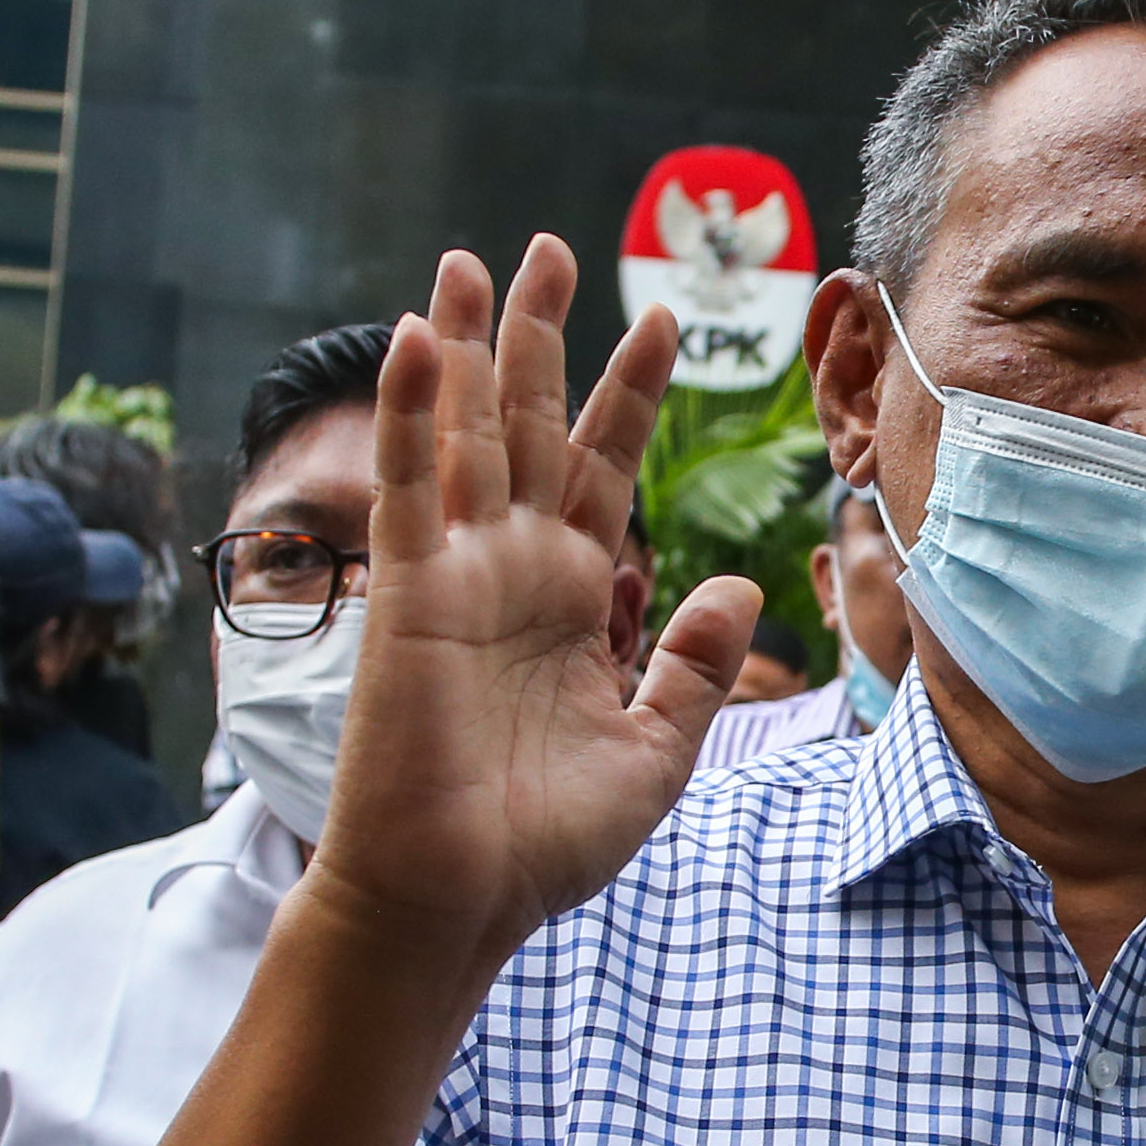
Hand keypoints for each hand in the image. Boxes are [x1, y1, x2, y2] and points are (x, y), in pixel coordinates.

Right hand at [310, 236, 765, 955]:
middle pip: (532, 427)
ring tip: (473, 258)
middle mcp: (514, 571)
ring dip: (469, 345)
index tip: (661, 319)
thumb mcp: (654, 752)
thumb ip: (691, 666)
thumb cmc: (544, 844)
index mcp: (574, 601)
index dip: (629, 395)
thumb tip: (736, 585)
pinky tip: (425, 337)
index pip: (606, 471)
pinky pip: (412, 486)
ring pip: (466, 434)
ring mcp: (457, 575)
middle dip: (542, 338)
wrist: (460, 899)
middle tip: (552, 246)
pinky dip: (415, 411)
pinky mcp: (409, 594)